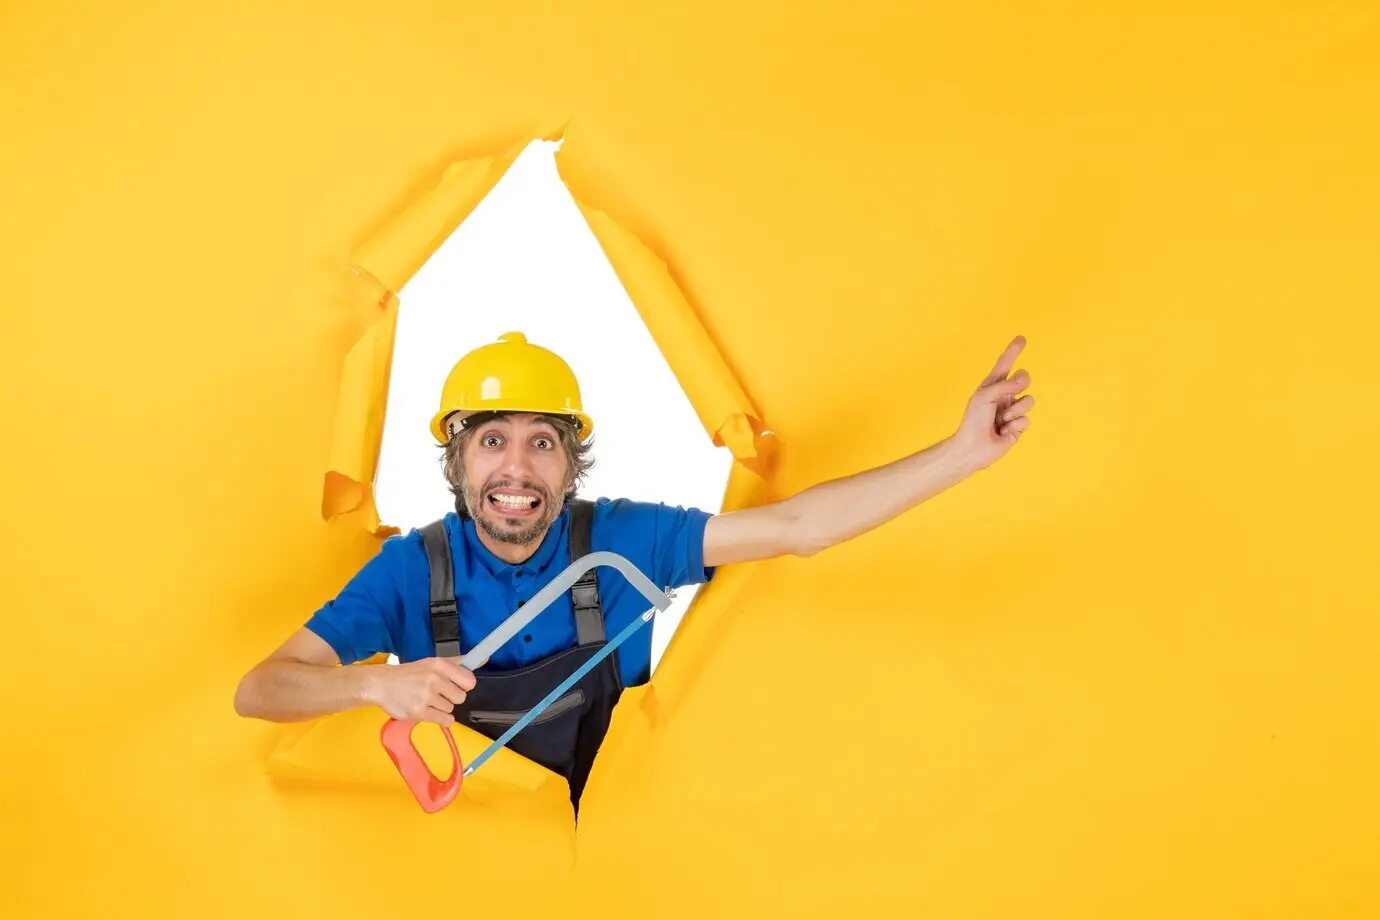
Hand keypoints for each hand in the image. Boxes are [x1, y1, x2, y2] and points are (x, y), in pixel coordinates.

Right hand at [365, 657, 476, 725]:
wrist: (381, 684)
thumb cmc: (410, 674)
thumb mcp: (433, 663)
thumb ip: (458, 662)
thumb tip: (483, 659)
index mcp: (440, 665)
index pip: (469, 681)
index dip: (464, 685)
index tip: (455, 685)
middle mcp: (434, 679)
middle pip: (461, 697)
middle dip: (452, 697)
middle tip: (438, 694)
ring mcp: (426, 696)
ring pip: (451, 709)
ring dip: (441, 707)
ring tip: (427, 700)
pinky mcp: (418, 712)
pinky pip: (444, 720)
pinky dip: (440, 719)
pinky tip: (430, 711)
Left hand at [952, 335, 1033, 471]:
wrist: (973, 447)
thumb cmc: (973, 420)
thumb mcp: (985, 396)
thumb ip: (1005, 385)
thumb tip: (1024, 380)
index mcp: (993, 385)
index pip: (1005, 364)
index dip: (1013, 351)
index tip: (1021, 338)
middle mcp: (1004, 395)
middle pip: (1024, 379)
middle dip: (1020, 384)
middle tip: (1009, 395)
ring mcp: (1012, 410)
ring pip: (1029, 401)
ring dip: (1014, 412)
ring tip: (1000, 421)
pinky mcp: (1018, 426)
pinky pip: (1026, 419)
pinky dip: (1014, 426)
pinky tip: (1002, 432)